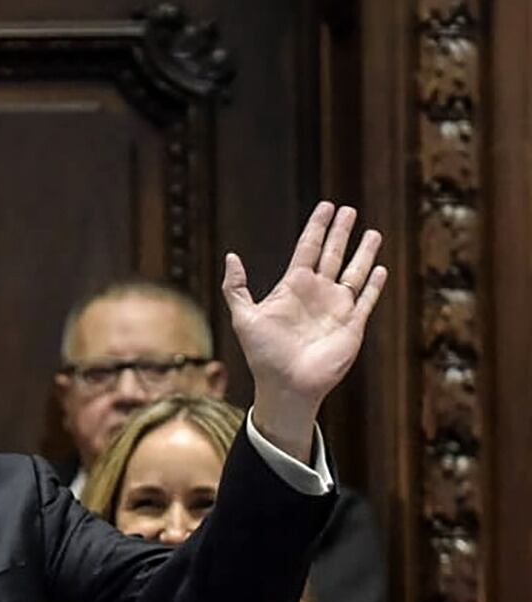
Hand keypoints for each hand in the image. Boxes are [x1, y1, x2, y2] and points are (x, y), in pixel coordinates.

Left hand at [222, 202, 386, 458]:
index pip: (308, 248)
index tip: (326, 207)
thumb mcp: (244, 317)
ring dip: (364, 253)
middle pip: (333, 254)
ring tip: (373, 232)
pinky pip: (366, 299)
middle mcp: (317, 293)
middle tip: (348, 209)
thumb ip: (236, 288)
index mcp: (293, 287)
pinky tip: (380, 268)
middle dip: (341, 232)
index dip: (317, 227)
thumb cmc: (263, 354)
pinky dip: (374, 284)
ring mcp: (336, 308)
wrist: (286, 385)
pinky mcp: (352, 324)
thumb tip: (231, 257)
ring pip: (354, 272)